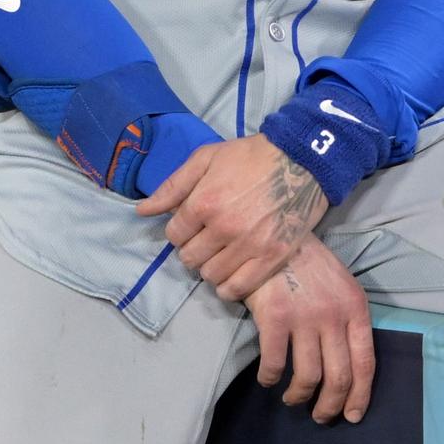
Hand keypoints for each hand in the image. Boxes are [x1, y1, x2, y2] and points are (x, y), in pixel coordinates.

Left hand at [135, 134, 328, 304]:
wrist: (302, 159)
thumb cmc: (251, 155)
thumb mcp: (206, 158)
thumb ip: (173, 186)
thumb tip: (142, 211)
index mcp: (204, 202)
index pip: (174, 235)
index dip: (180, 231)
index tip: (191, 226)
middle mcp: (223, 228)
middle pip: (190, 258)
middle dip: (192, 249)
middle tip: (205, 240)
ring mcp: (249, 245)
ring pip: (211, 275)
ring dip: (210, 268)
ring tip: (219, 255)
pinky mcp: (272, 258)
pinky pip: (239, 288)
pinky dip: (229, 287)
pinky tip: (230, 276)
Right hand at [244, 238, 375, 422]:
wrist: (275, 235)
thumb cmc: (308, 264)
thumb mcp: (342, 286)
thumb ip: (348, 320)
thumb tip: (348, 363)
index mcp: (356, 309)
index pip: (365, 364)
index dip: (360, 396)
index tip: (353, 416)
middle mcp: (334, 316)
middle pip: (339, 377)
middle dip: (330, 406)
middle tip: (321, 417)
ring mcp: (305, 317)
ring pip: (308, 376)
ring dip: (299, 396)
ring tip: (292, 399)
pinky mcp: (275, 318)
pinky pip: (275, 363)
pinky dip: (271, 378)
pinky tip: (268, 379)